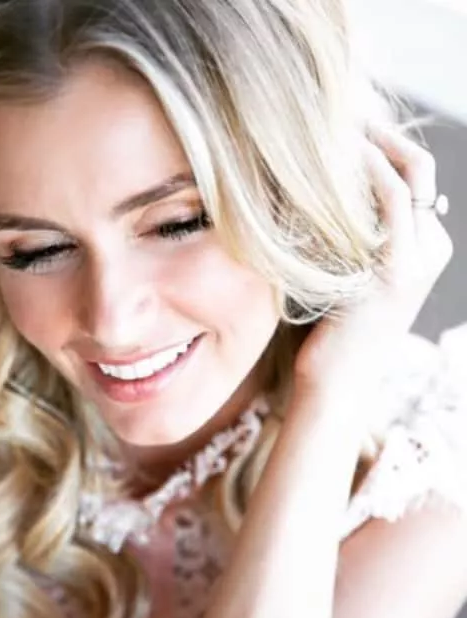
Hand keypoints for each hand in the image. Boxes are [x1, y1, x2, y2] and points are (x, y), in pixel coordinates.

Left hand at [293, 126, 452, 401]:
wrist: (334, 382)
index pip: (410, 175)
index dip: (378, 143)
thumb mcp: (343, 269)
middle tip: (336, 109)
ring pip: (408, 175)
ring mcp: (418, 259)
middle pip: (417, 166)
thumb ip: (347, 233)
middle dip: (379, 131)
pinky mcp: (397, 271)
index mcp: (422, 246)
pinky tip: (333, 154)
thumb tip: (315, 189)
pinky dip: (366, 170)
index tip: (337, 124)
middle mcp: (429, 247)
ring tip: (331, 120)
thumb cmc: (328, 328)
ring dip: (370, 142)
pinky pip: (387, 201)